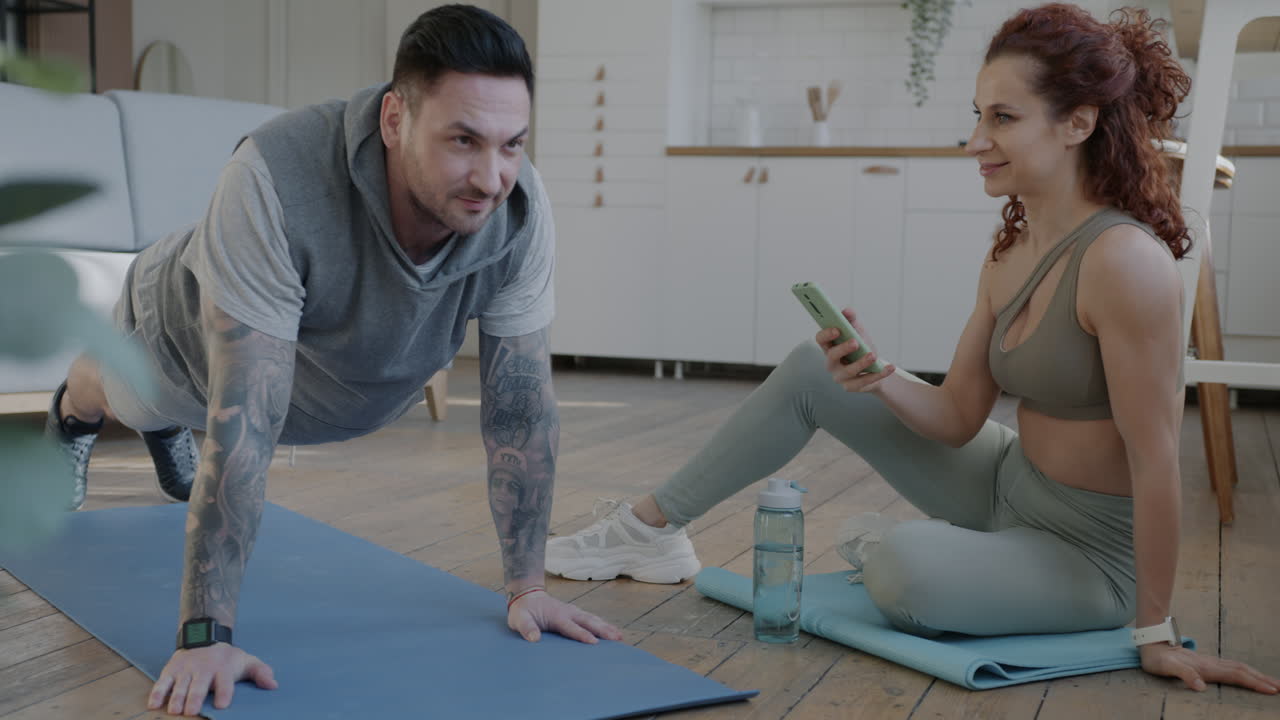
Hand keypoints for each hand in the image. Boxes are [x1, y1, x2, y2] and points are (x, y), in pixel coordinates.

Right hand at [147, 643, 277, 715]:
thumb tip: (273, 685)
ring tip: (174, 711)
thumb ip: (260, 672)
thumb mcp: (246, 661)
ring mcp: (186, 669)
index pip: (225, 681)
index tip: (222, 704)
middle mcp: (204, 668)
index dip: (224, 692)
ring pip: (180, 685)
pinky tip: (154, 704)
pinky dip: (157, 692)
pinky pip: (162, 682)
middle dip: (195, 698)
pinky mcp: (171, 670)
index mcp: (223, 668)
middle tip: (191, 711)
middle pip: (199, 685)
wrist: (205, 635)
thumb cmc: (227, 658)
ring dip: (176, 698)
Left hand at [507, 589, 622, 643]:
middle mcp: (568, 612)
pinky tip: (610, 630)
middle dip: (602, 630)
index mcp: (556, 615)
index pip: (571, 627)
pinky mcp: (574, 614)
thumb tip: (534, 638)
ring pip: (592, 619)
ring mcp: (572, 612)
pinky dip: (601, 624)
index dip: (582, 635)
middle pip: (588, 622)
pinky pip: (590, 619)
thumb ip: (527, 628)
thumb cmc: (522, 610)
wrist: (526, 595)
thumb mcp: (519, 620)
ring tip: (619, 636)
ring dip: (606, 627)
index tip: (594, 643)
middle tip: (617, 638)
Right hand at [817, 308, 894, 392]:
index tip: (837, 329)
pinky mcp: (850, 387)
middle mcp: (831, 362)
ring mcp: (839, 376)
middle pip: (831, 356)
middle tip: (855, 342)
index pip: (820, 339)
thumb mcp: (858, 331)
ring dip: (861, 363)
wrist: (875, 368)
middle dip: (843, 348)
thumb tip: (847, 311)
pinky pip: (864, 381)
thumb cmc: (862, 347)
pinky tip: (890, 367)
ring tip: (873, 355)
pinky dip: (878, 374)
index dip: (826, 334)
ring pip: (848, 371)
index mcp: (829, 346)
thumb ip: (852, 320)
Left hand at [1140, 643, 1278, 693]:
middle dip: (1262, 679)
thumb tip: (1200, 687)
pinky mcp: (1205, 663)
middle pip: (1242, 670)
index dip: (1253, 682)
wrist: (1151, 643)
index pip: (1235, 675)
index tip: (1271, 689)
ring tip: (1271, 682)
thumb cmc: (1157, 658)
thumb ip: (1184, 674)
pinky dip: (1244, 671)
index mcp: (1206, 667)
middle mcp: (1210, 664)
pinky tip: (1248, 675)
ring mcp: (1209, 662)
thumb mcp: (1167, 667)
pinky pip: (1230, 667)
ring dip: (1255, 675)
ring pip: (1238, 667)